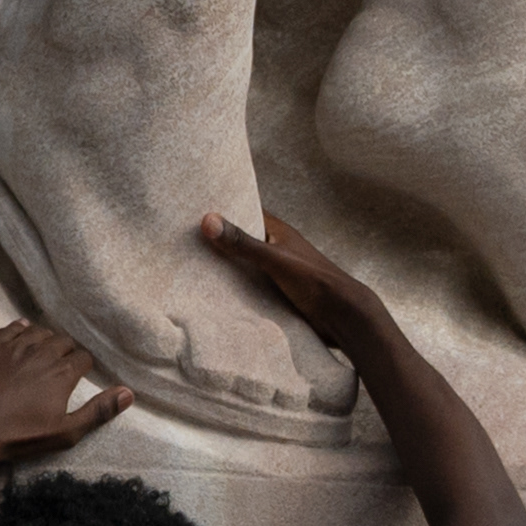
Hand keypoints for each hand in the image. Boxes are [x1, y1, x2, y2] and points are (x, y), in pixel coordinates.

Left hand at [0, 320, 131, 463]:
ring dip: (46, 339)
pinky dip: (21, 330)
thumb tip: (128, 393)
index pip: (83, 358)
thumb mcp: (64, 433)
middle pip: (63, 341)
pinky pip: (12, 328)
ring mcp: (14, 346)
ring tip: (44, 352)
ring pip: (39, 331)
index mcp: (62, 372)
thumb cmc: (16, 436)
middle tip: (62, 365)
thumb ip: (98, 412)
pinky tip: (22, 336)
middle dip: (67, 351)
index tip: (80, 374)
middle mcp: (41, 352)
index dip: (84, 366)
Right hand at [201, 211, 384, 348]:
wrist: (342, 315)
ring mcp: (275, 269)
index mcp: (278, 231)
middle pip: (241, 239)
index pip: (245, 212)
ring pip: (243, 263)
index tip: (194, 210)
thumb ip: (242, 243)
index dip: (223, 210)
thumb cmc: (313, 280)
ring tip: (190, 265)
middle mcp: (275, 247)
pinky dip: (234, 285)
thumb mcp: (273, 259)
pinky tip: (213, 291)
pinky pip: (248, 283)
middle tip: (184, 240)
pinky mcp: (275, 290)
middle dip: (218, 240)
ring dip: (224, 265)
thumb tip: (207, 220)